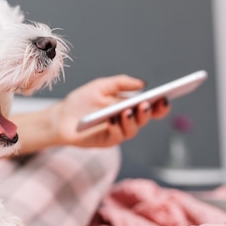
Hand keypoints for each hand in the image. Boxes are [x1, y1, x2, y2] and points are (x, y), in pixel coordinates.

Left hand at [48, 74, 169, 147]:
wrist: (60, 117)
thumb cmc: (81, 102)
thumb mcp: (101, 86)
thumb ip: (120, 83)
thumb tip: (142, 84)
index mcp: (129, 107)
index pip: (151, 108)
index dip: (160, 105)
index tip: (165, 96)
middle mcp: (126, 121)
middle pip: (144, 119)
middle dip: (148, 112)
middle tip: (146, 104)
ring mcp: (117, 132)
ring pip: (132, 130)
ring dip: (132, 121)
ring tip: (127, 110)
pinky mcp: (106, 142)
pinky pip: (115, 137)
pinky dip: (115, 129)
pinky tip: (111, 120)